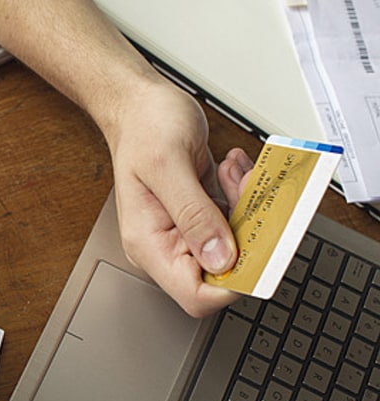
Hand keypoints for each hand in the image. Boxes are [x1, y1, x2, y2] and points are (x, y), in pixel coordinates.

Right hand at [102, 81, 253, 316]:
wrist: (139, 106)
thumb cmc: (143, 128)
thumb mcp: (167, 165)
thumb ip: (194, 214)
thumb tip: (221, 258)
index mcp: (150, 245)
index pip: (196, 295)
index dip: (234, 283)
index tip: (261, 250)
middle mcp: (168, 245)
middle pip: (225, 270)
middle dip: (248, 233)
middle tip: (247, 190)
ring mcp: (186, 231)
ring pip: (238, 243)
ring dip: (247, 207)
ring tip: (233, 172)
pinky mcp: (202, 216)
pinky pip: (237, 220)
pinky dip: (243, 195)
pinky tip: (229, 170)